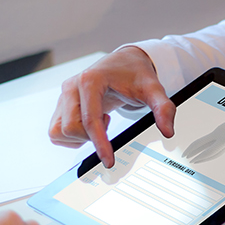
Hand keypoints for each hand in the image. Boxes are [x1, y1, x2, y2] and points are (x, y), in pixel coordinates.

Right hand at [49, 46, 175, 167]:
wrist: (124, 63)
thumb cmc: (135, 74)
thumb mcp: (153, 89)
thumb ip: (163, 108)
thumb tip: (167, 131)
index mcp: (90, 80)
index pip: (90, 120)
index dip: (99, 144)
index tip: (110, 161)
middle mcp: (71, 86)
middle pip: (71, 128)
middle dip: (91, 137)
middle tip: (109, 124)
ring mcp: (63, 95)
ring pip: (59, 131)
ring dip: (79, 137)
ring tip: (99, 122)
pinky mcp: (61, 104)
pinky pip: (56, 131)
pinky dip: (72, 136)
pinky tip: (90, 124)